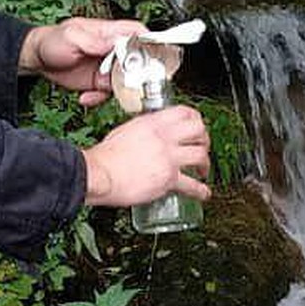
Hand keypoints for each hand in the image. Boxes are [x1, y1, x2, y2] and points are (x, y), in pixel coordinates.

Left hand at [19, 17, 145, 107]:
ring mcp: (108, 67)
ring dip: (114, 91)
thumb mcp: (72, 36)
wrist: (38, 59)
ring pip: (126, 81)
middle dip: (133, 76)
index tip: (150, 60)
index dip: (149, 45)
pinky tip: (85, 97)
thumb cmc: (52, 40)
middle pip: (139, 61)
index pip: (138, 33)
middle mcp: (112, 50)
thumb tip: (117, 41)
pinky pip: (109, 94)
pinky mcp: (100, 82)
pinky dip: (98, 99)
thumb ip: (95, 40)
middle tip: (121, 83)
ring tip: (95, 91)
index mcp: (110, 32)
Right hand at [82, 106, 210, 206]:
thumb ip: (140, 131)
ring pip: (200, 155)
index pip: (185, 112)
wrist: (99, 174)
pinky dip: (201, 190)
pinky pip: (192, 185)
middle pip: (198, 130)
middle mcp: (164, 137)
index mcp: (153, 123)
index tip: (197, 127)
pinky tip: (203, 193)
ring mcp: (168, 158)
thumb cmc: (105, 157)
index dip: (196, 119)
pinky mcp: (168, 179)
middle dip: (204, 139)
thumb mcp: (124, 131)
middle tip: (202, 147)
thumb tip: (147, 136)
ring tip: (203, 170)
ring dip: (205, 163)